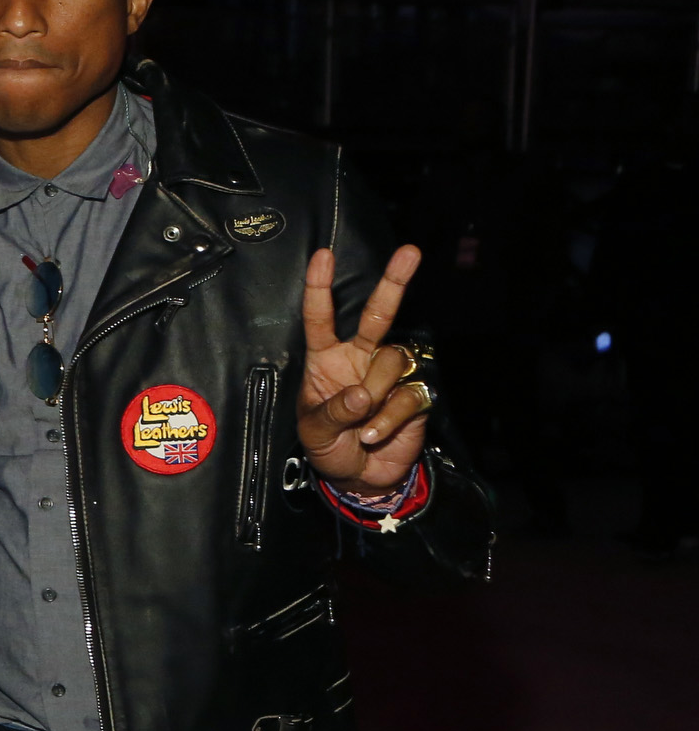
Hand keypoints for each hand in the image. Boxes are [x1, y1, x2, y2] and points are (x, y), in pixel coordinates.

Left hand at [296, 245, 430, 491]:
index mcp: (326, 359)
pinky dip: (389, 419)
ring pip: (392, 361)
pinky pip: (407, 397)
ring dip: (375, 394)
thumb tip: (361, 395)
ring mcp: (390, 376)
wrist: (358, 478)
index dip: (320, 288)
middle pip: (379, 315)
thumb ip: (333, 412)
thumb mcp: (315, 432)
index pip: (321, 319)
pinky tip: (375, 435)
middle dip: (395, 282)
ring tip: (362, 423)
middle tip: (410, 251)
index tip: (323, 255)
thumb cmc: (328, 446)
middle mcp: (360, 359)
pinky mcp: (414, 396)